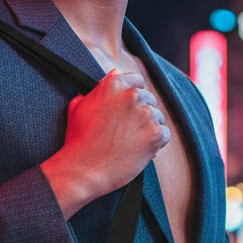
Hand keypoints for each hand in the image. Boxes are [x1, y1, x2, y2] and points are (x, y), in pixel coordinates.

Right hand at [41, 68, 168, 218]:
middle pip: (149, 100)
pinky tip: (137, 151)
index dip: (133, 98)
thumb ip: (100, 87)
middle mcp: (133, 95)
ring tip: (129, 144)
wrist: (82, 170)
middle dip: (141, 115)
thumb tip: (115, 72)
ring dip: (148, 129)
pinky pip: (164, 134)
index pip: (138, 81)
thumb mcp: (79, 105)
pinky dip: (155, 144)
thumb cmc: (78, 140)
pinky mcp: (155, 134)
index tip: (127, 112)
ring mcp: (146, 114)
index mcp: (115, 84)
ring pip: (158, 118)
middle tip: (124, 133)